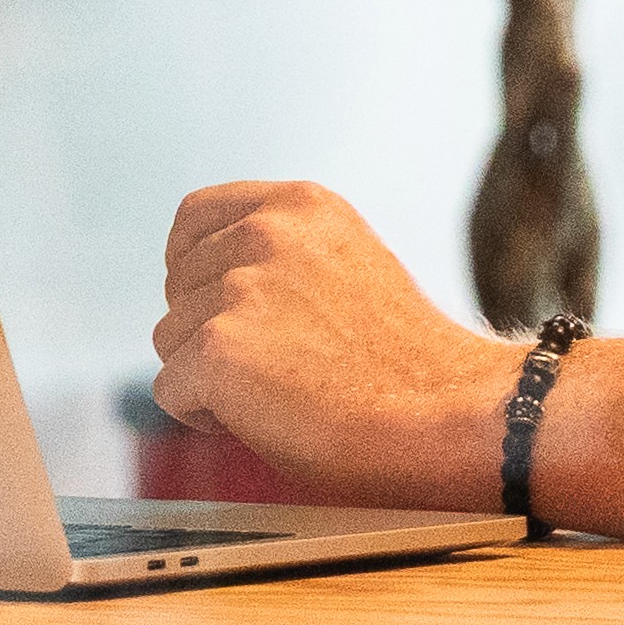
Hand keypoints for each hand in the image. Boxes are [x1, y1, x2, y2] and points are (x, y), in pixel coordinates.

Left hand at [152, 180, 513, 503]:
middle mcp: (265, 232)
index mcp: (301, 205)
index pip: (193, 218)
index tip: (219, 307)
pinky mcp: (220, 349)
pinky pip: (170, 391)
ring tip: (283, 393)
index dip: (194, 270)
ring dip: (207, 377)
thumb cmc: (407, 364)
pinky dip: (203, 416)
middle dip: (208, 333)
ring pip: (169, 341)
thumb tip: (203, 286)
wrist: (454, 415)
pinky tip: (266, 420)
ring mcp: (239, 288)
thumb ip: (279, 261)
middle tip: (279, 367)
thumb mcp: (342, 269)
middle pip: (176, 287)